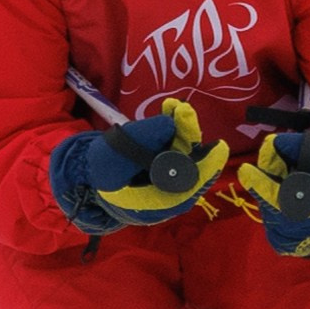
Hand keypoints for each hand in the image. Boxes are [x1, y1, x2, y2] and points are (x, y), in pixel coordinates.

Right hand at [50, 101, 230, 230]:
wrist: (90, 178)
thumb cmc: (100, 173)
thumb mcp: (111, 159)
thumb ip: (140, 140)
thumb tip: (169, 122)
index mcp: (158, 203)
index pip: (190, 186)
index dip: (207, 166)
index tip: (220, 147)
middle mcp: (171, 192)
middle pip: (191, 166)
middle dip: (189, 136)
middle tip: (183, 111)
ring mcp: (171, 176)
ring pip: (185, 152)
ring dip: (182, 127)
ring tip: (174, 106)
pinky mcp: (168, 162)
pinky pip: (177, 145)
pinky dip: (175, 127)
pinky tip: (171, 109)